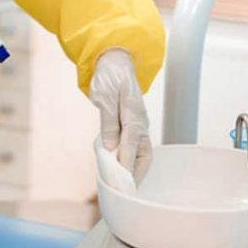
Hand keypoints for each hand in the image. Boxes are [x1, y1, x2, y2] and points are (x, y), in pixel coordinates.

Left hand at [89, 49, 152, 182]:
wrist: (114, 58)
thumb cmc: (108, 76)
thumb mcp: (104, 98)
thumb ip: (108, 124)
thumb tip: (110, 148)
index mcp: (134, 116)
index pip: (131, 147)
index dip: (126, 166)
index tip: (121, 182)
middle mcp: (140, 121)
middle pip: (144, 155)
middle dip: (136, 173)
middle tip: (125, 189)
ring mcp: (138, 122)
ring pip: (142, 152)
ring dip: (134, 167)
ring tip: (123, 182)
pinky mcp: (133, 121)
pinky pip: (135, 144)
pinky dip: (130, 157)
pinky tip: (120, 165)